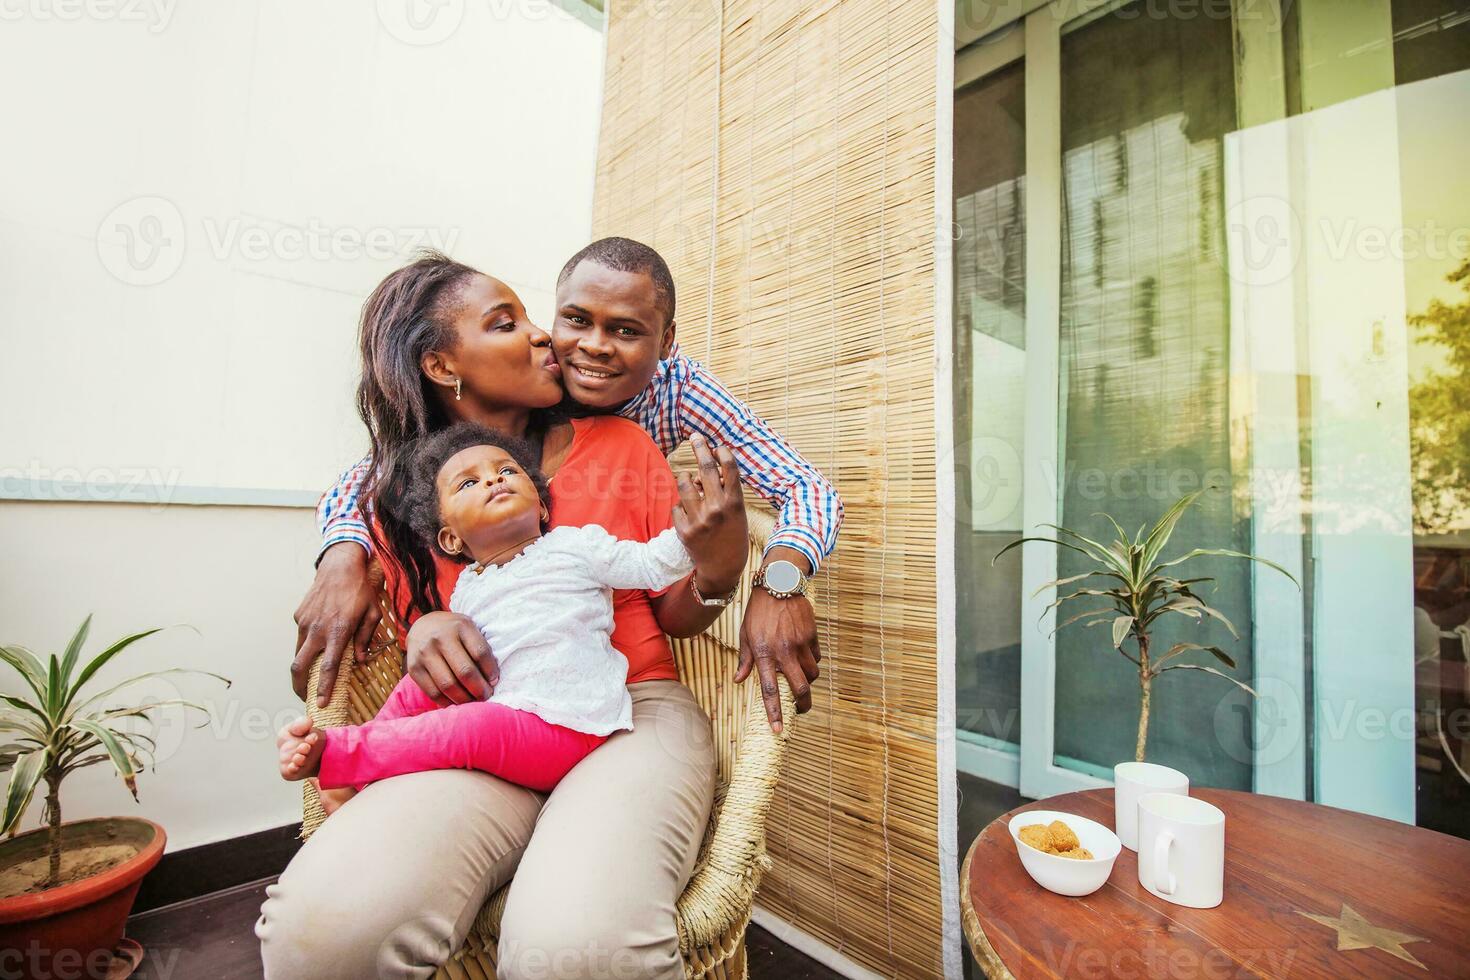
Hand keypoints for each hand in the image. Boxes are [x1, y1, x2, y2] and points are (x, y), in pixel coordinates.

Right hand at [292, 543, 383, 706]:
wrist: (339, 566)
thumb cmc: (360, 590)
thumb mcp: (372, 614)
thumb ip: (366, 638)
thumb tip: (360, 660)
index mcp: (338, 632)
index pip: (327, 667)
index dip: (322, 688)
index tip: (320, 703)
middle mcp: (317, 630)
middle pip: (300, 666)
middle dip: (299, 686)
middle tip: (305, 697)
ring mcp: (305, 622)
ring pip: (298, 652)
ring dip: (302, 666)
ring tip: (311, 675)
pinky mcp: (299, 615)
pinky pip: (301, 635)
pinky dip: (307, 643)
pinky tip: (318, 640)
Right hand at [405, 611, 499, 705]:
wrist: (422, 627)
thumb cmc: (453, 632)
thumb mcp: (468, 629)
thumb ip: (479, 648)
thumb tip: (492, 681)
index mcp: (460, 626)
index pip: (480, 652)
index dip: (491, 671)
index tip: (494, 681)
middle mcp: (440, 638)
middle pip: (465, 671)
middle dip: (479, 689)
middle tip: (486, 696)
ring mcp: (425, 653)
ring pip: (448, 685)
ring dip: (464, 699)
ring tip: (473, 701)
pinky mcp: (414, 668)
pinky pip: (433, 692)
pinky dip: (447, 702)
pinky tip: (456, 702)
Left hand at [672, 435, 746, 595]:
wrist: (723, 569)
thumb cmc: (733, 536)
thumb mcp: (737, 513)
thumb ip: (724, 492)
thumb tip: (703, 469)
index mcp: (735, 504)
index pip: (729, 468)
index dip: (722, 452)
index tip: (717, 446)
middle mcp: (717, 510)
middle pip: (707, 468)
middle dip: (700, 448)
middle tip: (695, 436)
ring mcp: (699, 520)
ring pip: (685, 483)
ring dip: (686, 477)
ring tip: (689, 479)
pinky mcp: (684, 531)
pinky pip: (676, 506)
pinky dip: (681, 505)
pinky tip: (689, 513)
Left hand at [736, 550, 819, 732]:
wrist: (779, 585)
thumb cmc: (758, 612)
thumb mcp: (745, 635)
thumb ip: (745, 660)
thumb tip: (739, 680)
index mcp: (764, 654)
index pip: (770, 691)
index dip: (775, 713)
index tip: (778, 730)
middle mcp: (784, 652)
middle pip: (800, 688)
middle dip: (803, 704)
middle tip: (800, 709)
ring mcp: (800, 644)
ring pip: (812, 674)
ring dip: (807, 680)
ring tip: (798, 675)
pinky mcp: (812, 636)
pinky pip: (816, 657)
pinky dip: (811, 661)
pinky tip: (802, 654)